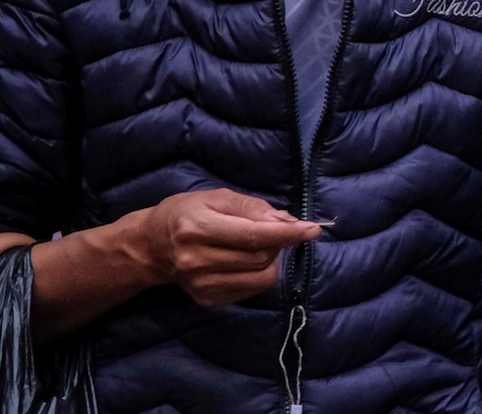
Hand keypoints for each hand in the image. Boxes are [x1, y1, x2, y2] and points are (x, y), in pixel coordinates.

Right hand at [131, 188, 320, 306]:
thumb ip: (252, 207)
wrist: (152, 247)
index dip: (287, 234)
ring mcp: (201, 285)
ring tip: (260, 245)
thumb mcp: (217, 197)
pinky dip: (259, 274)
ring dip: (271, 259)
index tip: (313, 229)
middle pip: (259, 257)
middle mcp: (196, 261)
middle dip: (279, 243)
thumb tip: (286, 221)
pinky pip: (251, 290)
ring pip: (260, 278)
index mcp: (197, 229)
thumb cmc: (187, 214)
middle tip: (275, 230)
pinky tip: (247, 260)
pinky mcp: (207, 300)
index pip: (253, 236)